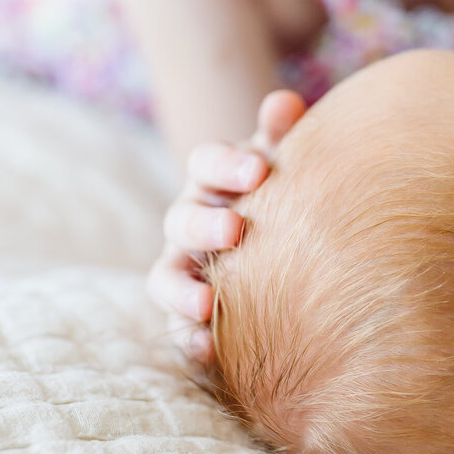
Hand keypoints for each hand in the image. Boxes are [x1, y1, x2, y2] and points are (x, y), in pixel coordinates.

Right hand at [148, 89, 305, 365]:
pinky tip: (208, 351)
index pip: (206, 162)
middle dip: (206, 225)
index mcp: (213, 180)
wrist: (286, 252)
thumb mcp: (286, 164)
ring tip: (205, 304)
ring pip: (167, 277)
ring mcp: (184, 270)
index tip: (260, 171)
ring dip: (183, 291)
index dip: (227, 165)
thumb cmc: (286, 197)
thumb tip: (284, 102)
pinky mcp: (188, 315)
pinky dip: (189, 337)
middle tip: (236, 230)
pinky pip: (179, 327)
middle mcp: (190, 222)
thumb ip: (281, 136)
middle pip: (183, 219)